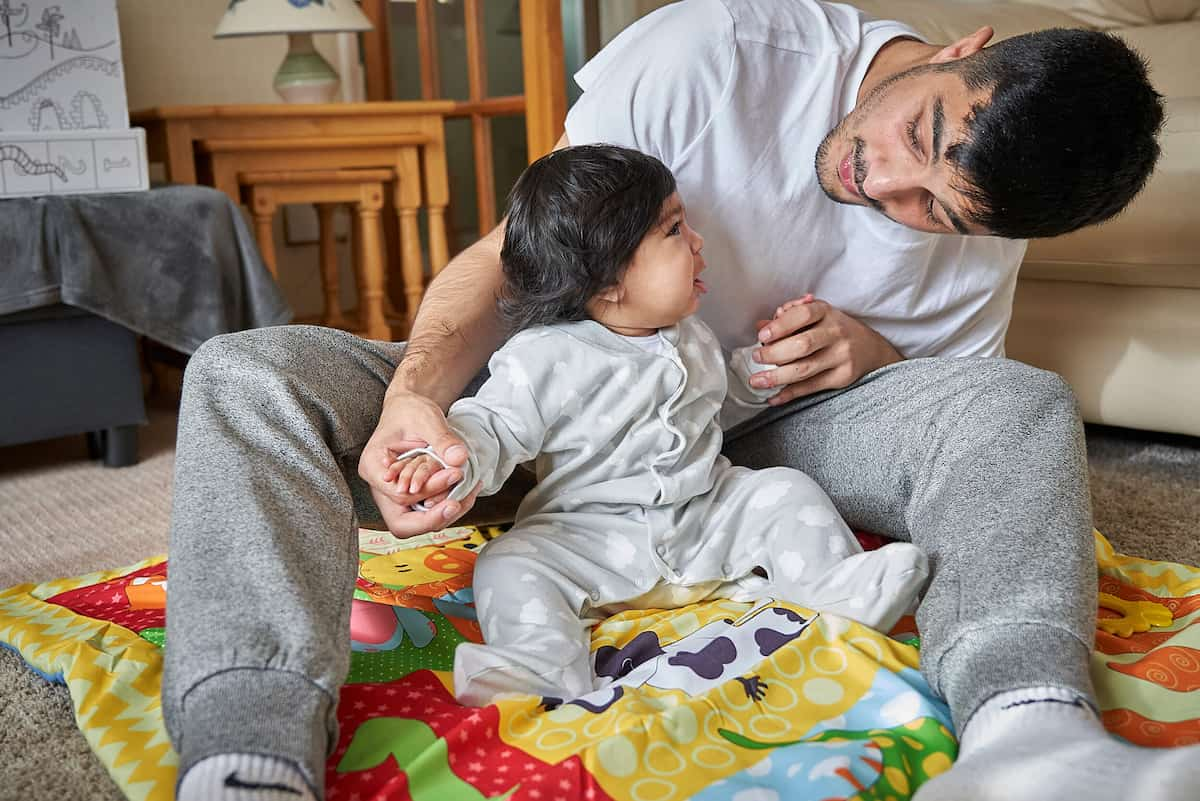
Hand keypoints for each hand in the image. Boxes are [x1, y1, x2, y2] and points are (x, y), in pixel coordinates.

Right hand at [358, 388, 480, 536]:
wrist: (410, 410)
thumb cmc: (411, 411)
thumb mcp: (426, 418)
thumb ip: (442, 438)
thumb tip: (460, 458)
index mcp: (373, 467)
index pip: (399, 495)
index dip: (429, 490)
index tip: (455, 474)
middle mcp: (380, 487)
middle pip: (402, 523)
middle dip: (433, 518)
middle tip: (459, 502)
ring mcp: (394, 495)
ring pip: (417, 522)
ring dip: (445, 514)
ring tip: (470, 491)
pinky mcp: (411, 496)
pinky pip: (426, 511)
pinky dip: (447, 506)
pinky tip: (467, 491)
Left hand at [750, 295, 902, 403]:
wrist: (871, 348)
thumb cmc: (834, 330)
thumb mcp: (816, 316)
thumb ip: (788, 318)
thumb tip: (761, 325)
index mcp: (826, 312)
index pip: (802, 314)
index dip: (780, 326)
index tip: (763, 335)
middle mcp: (836, 333)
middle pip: (802, 345)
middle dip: (774, 353)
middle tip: (757, 358)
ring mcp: (841, 356)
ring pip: (804, 369)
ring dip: (776, 377)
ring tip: (757, 381)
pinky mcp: (842, 377)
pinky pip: (811, 387)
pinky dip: (789, 394)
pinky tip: (773, 397)